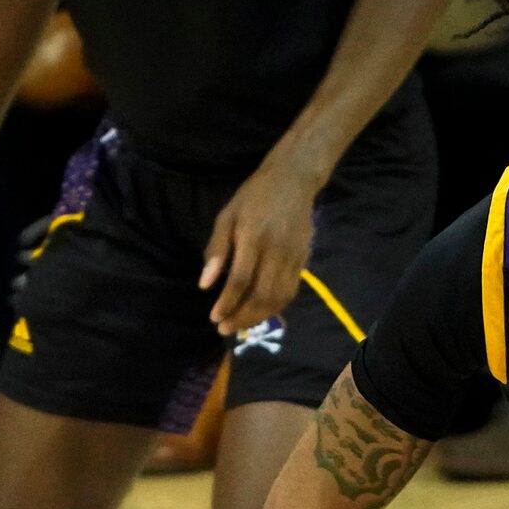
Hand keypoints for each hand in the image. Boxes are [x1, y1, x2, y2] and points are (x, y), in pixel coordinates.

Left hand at [199, 158, 319, 338]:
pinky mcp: (303, 259)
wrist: (294, 180)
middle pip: (261, 295)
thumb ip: (216, 250)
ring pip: (278, 298)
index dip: (227, 303)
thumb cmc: (254, 197)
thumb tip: (205, 285)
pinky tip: (260, 312)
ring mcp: (293, 256)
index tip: (214, 317)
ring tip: (240, 325)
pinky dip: (275, 307)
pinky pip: (290, 291)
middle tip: (225, 328)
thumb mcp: (227, 216)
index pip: (240, 280)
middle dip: (242, 317)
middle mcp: (276, 250)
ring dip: (258, 317)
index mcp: (254, 237)